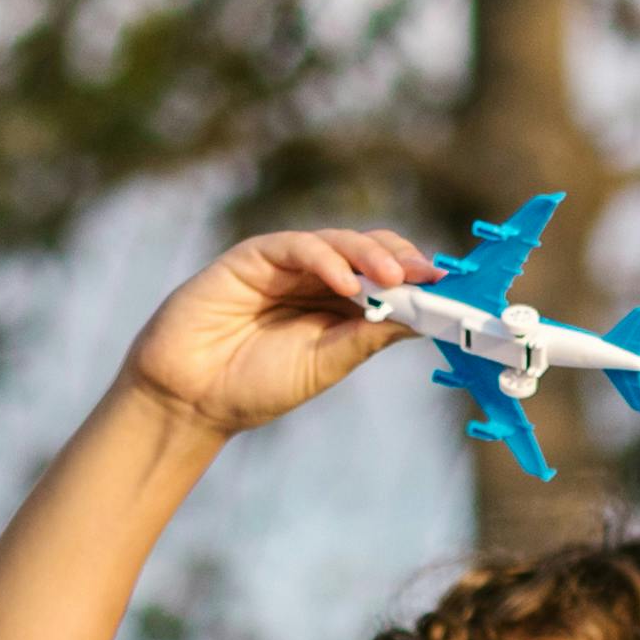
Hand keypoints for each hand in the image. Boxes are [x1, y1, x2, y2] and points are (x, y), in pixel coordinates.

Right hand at [113, 228, 432, 446]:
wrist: (191, 397)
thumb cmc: (254, 384)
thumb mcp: (325, 363)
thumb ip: (367, 337)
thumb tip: (422, 318)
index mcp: (336, 306)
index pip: (385, 279)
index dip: (417, 280)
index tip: (448, 290)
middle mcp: (315, 279)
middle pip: (369, 252)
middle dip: (402, 260)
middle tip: (428, 277)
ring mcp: (285, 265)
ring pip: (339, 242)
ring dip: (372, 256)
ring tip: (395, 280)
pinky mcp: (253, 257)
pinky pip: (297, 245)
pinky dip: (327, 259)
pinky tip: (348, 285)